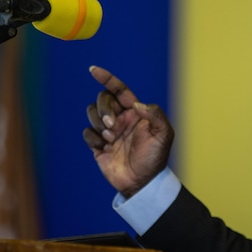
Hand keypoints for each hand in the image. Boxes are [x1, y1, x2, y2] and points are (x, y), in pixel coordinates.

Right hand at [82, 66, 173, 197]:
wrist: (143, 182)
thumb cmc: (155, 158)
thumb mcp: (164, 134)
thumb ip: (154, 115)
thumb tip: (135, 104)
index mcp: (135, 112)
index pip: (118, 90)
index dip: (107, 78)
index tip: (93, 70)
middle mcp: (120, 118)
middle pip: (102, 99)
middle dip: (104, 109)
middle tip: (112, 127)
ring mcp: (108, 131)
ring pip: (92, 113)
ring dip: (98, 123)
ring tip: (111, 139)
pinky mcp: (98, 145)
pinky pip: (87, 133)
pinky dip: (93, 138)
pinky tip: (105, 148)